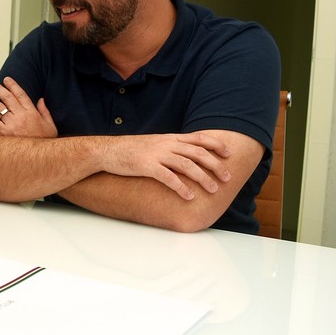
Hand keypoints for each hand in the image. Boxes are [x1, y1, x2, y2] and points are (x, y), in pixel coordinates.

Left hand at [0, 77, 56, 137]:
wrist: (39, 158)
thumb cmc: (44, 143)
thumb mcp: (50, 125)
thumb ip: (45, 111)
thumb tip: (41, 100)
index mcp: (32, 112)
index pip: (20, 94)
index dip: (13, 85)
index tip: (7, 79)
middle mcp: (21, 116)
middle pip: (7, 98)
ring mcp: (12, 124)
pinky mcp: (3, 133)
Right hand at [99, 132, 231, 199]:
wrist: (107, 151)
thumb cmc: (130, 149)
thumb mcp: (154, 143)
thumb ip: (170, 147)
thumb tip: (187, 155)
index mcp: (169, 138)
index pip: (199, 138)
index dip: (216, 145)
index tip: (228, 154)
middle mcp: (166, 144)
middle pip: (198, 153)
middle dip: (215, 165)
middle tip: (227, 177)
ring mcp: (156, 155)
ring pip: (187, 165)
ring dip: (203, 178)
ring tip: (213, 189)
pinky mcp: (146, 166)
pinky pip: (168, 177)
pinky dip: (181, 187)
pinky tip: (189, 196)